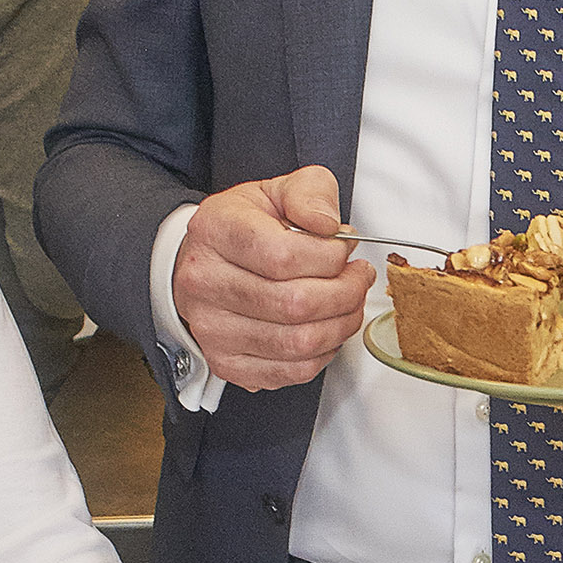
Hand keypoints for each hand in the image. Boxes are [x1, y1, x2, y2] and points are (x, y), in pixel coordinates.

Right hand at [170, 165, 372, 390]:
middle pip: (295, 304)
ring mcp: (212, 328)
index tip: (344, 250)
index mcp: (216, 232)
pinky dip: (322, 354)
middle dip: (346, 293)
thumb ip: (310, 192)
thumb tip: (329, 225)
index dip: (330, 257)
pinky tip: (325, 329)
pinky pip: (291, 371)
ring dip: (341, 325)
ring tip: (348, 302)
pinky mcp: (226, 362)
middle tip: (358, 278)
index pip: (283, 256)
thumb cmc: (242, 227)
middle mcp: (205, 283)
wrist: (203, 260)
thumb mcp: (276, 190)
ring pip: (298, 343)